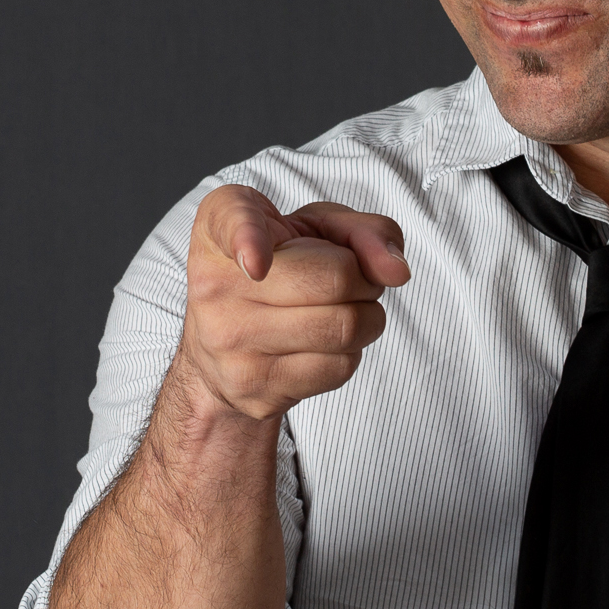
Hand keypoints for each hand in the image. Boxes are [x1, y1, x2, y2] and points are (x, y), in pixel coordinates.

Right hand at [176, 185, 411, 422]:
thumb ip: (364, 231)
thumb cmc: (279, 268)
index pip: (233, 222)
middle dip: (363, 279)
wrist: (219, 351)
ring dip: (367, 316)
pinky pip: (338, 367)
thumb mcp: (316, 228)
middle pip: (334, 279)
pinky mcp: (253, 386)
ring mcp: (228, 339)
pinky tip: (323, 341)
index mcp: (220, 225)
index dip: (248, 240)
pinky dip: (350, 351)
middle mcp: (213, 281)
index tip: (257, 263)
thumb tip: (396, 270)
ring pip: (344, 326)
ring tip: (341, 308)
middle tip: (349, 280)